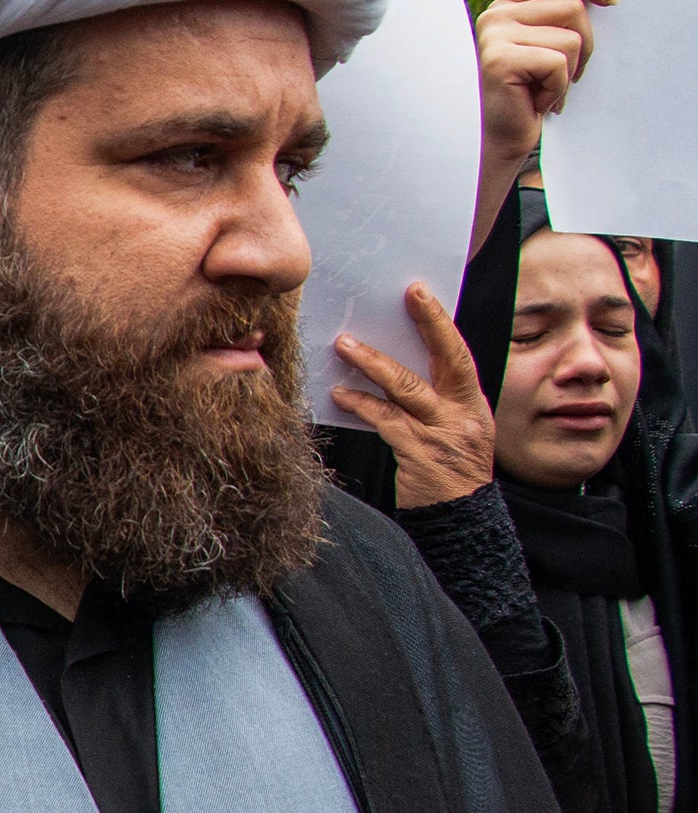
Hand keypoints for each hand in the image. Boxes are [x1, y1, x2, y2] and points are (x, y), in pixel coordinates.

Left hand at [329, 283, 495, 509]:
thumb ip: (430, 399)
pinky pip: (386, 421)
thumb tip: (390, 362)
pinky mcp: (420, 454)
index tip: (419, 292)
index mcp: (471, 404)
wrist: (461, 520)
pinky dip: (361, 404)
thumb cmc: (448, 470)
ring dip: (373, 363)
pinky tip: (340, 395)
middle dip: (427, 324)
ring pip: (408, 388)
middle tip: (403, 297)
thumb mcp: (452, 429)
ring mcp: (443, 433)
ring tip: (344, 345)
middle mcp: (464, 414)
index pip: (458, 354)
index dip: (439, 321)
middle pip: (446, 360)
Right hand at [473, 0, 609, 254]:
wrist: (494, 141)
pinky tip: (537, 101)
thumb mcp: (544, 50)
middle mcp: (497, 15)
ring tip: (546, 89)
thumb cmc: (525, 97)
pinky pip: (558, 63)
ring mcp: (495, 36)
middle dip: (585, 45)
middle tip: (566, 75)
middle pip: (574, 6)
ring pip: (571, 38)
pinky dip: (558, 88)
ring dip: (570, 72)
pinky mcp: (500, 60)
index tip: (610, 0)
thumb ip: (559, 20)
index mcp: (509, 7)